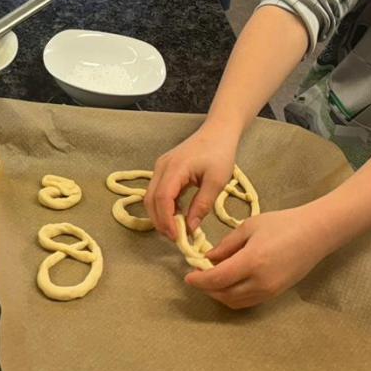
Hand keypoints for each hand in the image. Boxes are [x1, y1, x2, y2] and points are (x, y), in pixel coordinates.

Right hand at [145, 122, 239, 236]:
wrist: (218, 132)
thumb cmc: (220, 153)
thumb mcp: (216, 182)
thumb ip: (202, 205)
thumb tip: (190, 229)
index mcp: (175, 168)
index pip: (162, 198)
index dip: (166, 220)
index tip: (176, 237)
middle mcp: (162, 167)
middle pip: (150, 199)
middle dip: (160, 221)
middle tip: (175, 238)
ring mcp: (160, 166)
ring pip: (150, 196)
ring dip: (160, 215)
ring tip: (176, 230)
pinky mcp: (164, 168)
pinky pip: (157, 191)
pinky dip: (163, 206)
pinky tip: (177, 215)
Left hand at [184, 206, 334, 309]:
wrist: (315, 233)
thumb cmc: (282, 223)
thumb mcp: (249, 227)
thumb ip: (227, 245)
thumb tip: (208, 259)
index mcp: (251, 261)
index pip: (217, 279)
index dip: (199, 280)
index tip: (187, 276)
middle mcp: (260, 282)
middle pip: (224, 294)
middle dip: (206, 288)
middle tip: (197, 276)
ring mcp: (269, 291)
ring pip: (235, 302)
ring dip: (219, 294)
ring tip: (210, 280)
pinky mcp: (276, 294)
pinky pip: (247, 301)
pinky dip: (233, 296)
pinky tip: (228, 283)